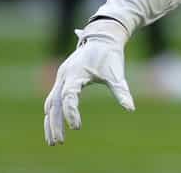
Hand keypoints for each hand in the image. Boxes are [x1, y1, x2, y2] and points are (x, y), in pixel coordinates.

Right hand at [44, 19, 134, 144]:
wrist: (103, 38)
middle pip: (54, 103)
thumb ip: (121, 91)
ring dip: (50, 121)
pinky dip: (52, 113)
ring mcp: (61, 77)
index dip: (71, 112)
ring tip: (54, 140)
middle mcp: (64, 75)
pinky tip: (54, 126)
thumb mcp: (116, 74)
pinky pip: (53, 99)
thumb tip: (131, 109)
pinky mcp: (62, 80)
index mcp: (76, 73)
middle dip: (55, 124)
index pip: (68, 96)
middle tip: (59, 142)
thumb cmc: (110, 56)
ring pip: (50, 102)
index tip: (77, 128)